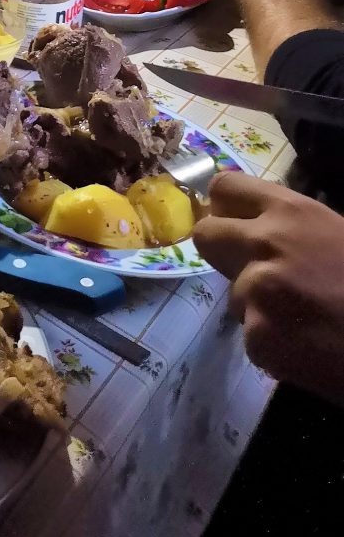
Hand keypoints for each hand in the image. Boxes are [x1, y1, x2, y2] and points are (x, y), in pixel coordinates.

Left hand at [194, 173, 343, 405]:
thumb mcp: (339, 235)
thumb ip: (292, 227)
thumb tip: (250, 223)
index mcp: (292, 212)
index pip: (225, 188)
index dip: (225, 208)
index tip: (231, 222)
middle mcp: (266, 243)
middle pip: (206, 236)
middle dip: (224, 254)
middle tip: (256, 272)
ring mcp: (257, 291)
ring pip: (234, 295)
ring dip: (259, 307)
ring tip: (307, 320)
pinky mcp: (258, 338)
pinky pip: (252, 336)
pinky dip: (275, 345)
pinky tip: (310, 348)